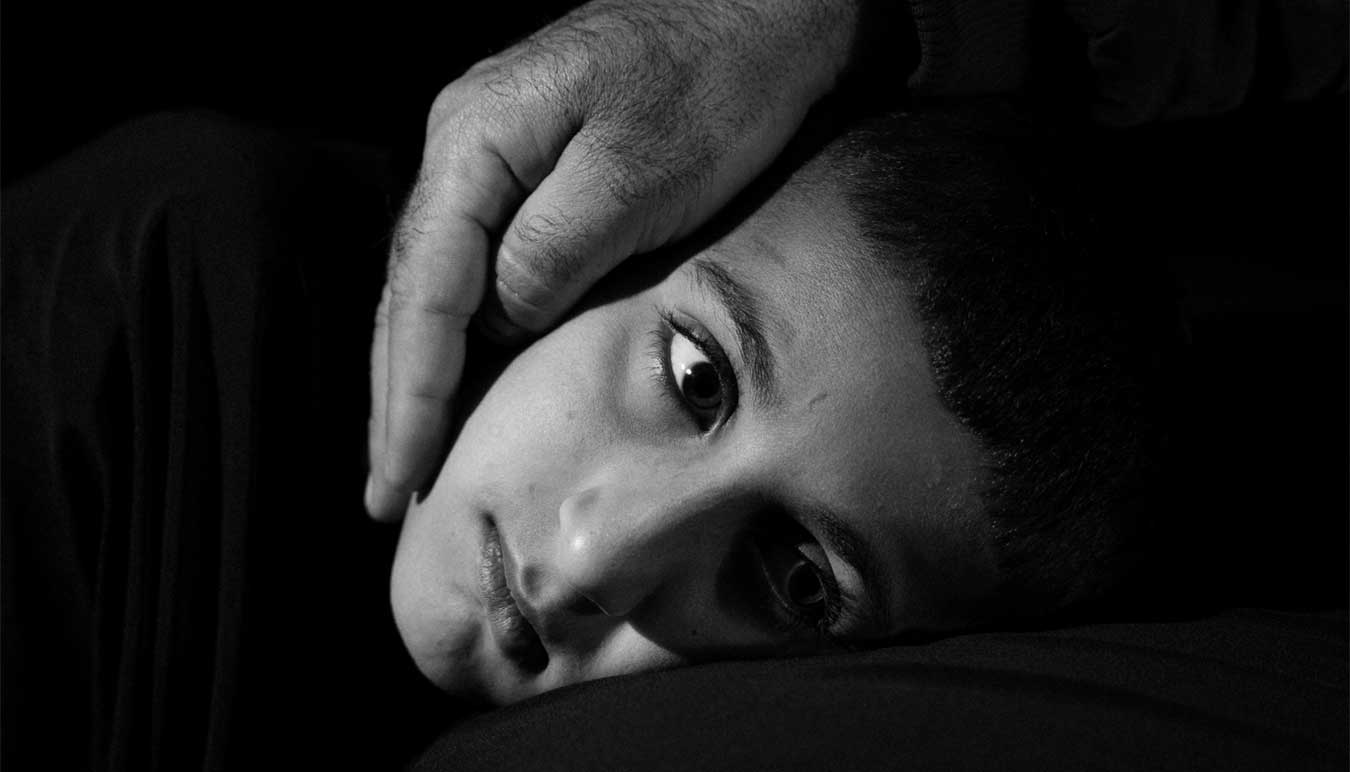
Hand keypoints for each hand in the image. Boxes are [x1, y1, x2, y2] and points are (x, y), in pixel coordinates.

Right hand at [366, 0, 864, 520]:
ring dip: (420, 374)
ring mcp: (491, 154)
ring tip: (406, 457)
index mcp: (475, 140)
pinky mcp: (529, 170)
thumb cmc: (716, 84)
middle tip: (384, 491)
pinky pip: (474, 266)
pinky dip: (461, 335)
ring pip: (436, 283)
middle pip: (410, 291)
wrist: (768, 12)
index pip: (425, 289)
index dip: (413, 390)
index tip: (403, 470)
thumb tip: (494, 326)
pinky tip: (459, 381)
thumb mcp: (638, 176)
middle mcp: (463, 144)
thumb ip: (549, 256)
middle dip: (398, 397)